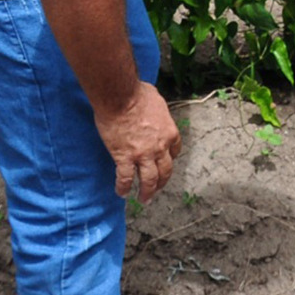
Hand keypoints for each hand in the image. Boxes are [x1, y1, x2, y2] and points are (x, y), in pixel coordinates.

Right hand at [93, 82, 181, 203]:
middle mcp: (160, 147)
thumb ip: (157, 110)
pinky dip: (124, 188)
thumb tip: (152, 105)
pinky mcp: (125, 157)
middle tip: (157, 189)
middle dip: (162, 182)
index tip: (165, 163)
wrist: (120, 97)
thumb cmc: (137, 94)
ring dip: (148, 192)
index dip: (169, 159)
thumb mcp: (157, 100)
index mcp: (170, 133)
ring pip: (149, 180)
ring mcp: (143, 154)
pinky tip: (121, 193)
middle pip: (165, 171)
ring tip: (144, 199)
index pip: (174, 152)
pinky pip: (125, 178)